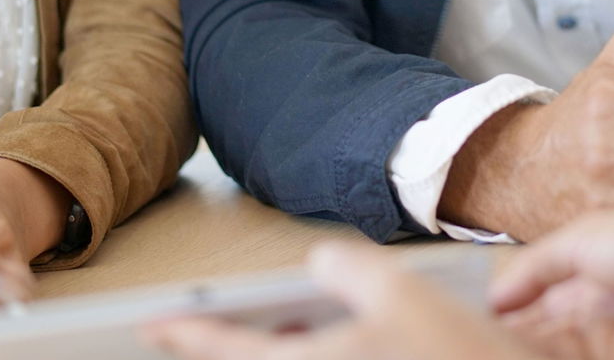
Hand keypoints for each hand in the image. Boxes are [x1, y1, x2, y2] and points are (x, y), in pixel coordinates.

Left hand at [140, 242, 544, 359]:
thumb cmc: (463, 358)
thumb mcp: (405, 292)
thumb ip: (349, 269)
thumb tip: (322, 263)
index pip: (226, 351)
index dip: (185, 333)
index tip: (150, 325)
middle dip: (234, 346)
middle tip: (214, 327)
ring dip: (281, 352)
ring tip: (284, 329)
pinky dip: (321, 358)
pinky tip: (341, 346)